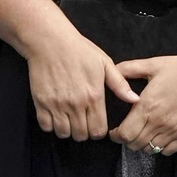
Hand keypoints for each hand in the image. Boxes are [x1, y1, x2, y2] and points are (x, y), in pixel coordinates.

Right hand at [25, 20, 138, 139]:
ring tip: (70, 119)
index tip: (97, 124)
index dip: (99, 131)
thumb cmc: (80, 50)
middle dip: (84, 132)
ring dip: (68, 130)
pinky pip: (46, 126)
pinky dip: (51, 125)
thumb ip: (120, 85)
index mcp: (94, 96)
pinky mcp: (41, 103)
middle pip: (81, 135)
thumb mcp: (105, 63)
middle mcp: (75, 104)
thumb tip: (135, 99)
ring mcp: (56, 105)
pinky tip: (56, 116)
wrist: (51, 42)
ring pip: (63, 133)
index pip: (98, 130)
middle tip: (83, 122)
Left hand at [109, 53, 176, 156]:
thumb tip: (113, 72)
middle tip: (128, 132)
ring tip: (143, 134)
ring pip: (150, 149)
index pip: (124, 134)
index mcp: (147, 106)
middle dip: (127, 140)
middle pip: (134, 144)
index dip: (116, 136)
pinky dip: (160, 147)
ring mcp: (173, 130)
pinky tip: (159, 137)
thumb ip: (129, 69)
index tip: (115, 131)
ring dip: (143, 144)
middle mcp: (159, 122)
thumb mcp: (154, 64)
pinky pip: (167, 151)